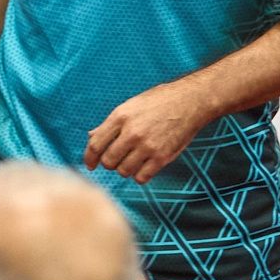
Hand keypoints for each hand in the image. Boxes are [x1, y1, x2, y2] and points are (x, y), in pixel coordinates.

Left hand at [84, 79, 211, 182]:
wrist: (190, 101)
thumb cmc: (158, 102)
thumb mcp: (130, 106)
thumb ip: (110, 124)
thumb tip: (90, 137)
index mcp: (120, 117)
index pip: (95, 145)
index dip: (89, 158)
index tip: (90, 165)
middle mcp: (132, 133)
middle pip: (108, 162)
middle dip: (109, 163)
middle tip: (116, 159)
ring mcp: (147, 146)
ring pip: (123, 171)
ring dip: (125, 169)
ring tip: (132, 160)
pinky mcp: (162, 157)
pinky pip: (142, 177)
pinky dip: (139, 176)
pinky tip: (143, 167)